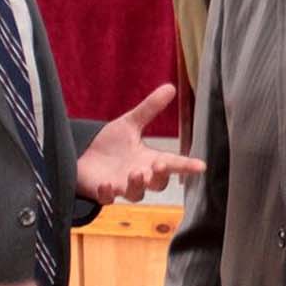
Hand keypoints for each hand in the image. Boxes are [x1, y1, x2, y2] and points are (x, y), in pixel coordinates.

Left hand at [76, 84, 204, 202]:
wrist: (84, 155)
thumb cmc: (111, 143)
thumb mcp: (131, 123)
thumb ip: (150, 108)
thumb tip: (170, 87)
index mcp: (149, 159)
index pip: (173, 163)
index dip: (187, 165)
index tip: (201, 166)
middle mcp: (140, 175)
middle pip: (158, 184)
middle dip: (161, 177)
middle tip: (160, 166)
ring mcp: (122, 186)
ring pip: (136, 194)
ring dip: (138, 185)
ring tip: (136, 173)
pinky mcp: (103, 192)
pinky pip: (107, 199)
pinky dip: (107, 193)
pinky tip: (106, 184)